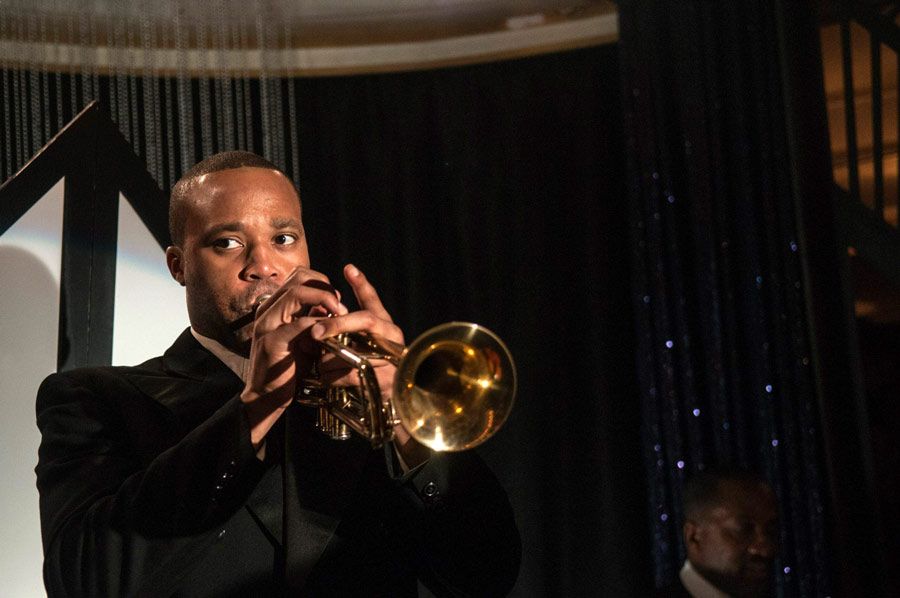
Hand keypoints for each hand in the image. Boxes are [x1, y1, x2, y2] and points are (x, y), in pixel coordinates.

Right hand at [240, 266, 345, 448]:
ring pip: (296, 294)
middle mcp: (267, 310)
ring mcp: (266, 324)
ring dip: (323, 300)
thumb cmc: (289, 368)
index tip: (337, 299)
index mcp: (273, 306)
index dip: (322, 282)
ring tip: (339, 315)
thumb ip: (314, 319)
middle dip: (325, 287)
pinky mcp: (271, 341)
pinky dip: (319, 325)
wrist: (267, 397)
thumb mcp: (304, 338)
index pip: (299, 276)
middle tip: (340, 306)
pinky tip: (330, 334)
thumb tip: (333, 305)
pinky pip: (299, 324)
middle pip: (299, 278)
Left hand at [310, 264, 429, 467]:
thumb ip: (355, 321)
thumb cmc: (379, 372)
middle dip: (336, 323)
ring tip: (317, 364)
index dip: (363, 284)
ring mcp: (391, 360)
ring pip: (353, 349)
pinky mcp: (384, 382)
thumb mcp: (368, 344)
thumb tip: (343, 280)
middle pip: (366, 320)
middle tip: (314, 330)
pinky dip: (333, 376)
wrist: (397, 406)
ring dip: (329, 358)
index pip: (375, 301)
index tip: (348, 269)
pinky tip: (325, 378)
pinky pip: (350, 375)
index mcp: (387, 328)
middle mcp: (393, 339)